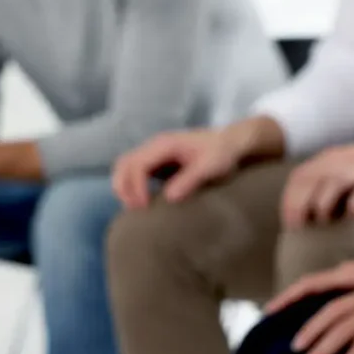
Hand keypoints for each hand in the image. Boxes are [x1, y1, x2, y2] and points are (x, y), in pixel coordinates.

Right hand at [113, 116, 281, 208]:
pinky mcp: (156, 162)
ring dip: (124, 187)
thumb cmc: (222, 153)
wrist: (230, 142)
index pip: (138, 164)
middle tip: (137, 210)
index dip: (136, 187)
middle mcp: (154, 146)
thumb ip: (190, 180)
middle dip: (125, 188)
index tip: (145, 206)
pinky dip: (131, 186)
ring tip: (136, 208)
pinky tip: (142, 202)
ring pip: (125, 167)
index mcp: (164, 144)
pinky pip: (134, 172)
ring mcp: (154, 153)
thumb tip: (169, 197)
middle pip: (124, 164)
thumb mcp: (210, 167)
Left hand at [280, 144, 353, 228]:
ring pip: (331, 186)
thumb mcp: (346, 169)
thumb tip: (301, 214)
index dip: (289, 201)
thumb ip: (324, 184)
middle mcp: (342, 161)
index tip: (289, 224)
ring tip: (325, 224)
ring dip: (322, 208)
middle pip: (309, 181)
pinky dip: (353, 210)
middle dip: (299, 207)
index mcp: (329, 159)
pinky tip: (353, 219)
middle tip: (299, 229)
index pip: (299, 177)